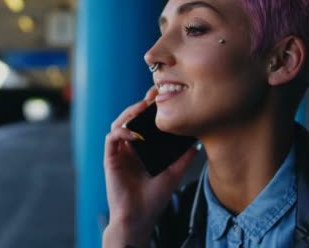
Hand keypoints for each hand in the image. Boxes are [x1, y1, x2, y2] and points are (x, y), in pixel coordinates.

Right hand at [103, 86, 196, 247]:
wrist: (139, 217)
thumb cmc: (154, 197)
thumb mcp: (175, 173)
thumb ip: (184, 157)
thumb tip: (198, 141)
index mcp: (143, 147)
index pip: (145, 122)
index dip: (152, 107)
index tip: (164, 95)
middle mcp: (130, 146)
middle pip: (132, 117)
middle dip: (142, 103)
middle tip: (155, 92)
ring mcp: (119, 151)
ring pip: (120, 122)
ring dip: (130, 112)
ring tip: (144, 106)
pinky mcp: (110, 158)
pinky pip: (112, 137)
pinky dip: (123, 131)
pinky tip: (135, 133)